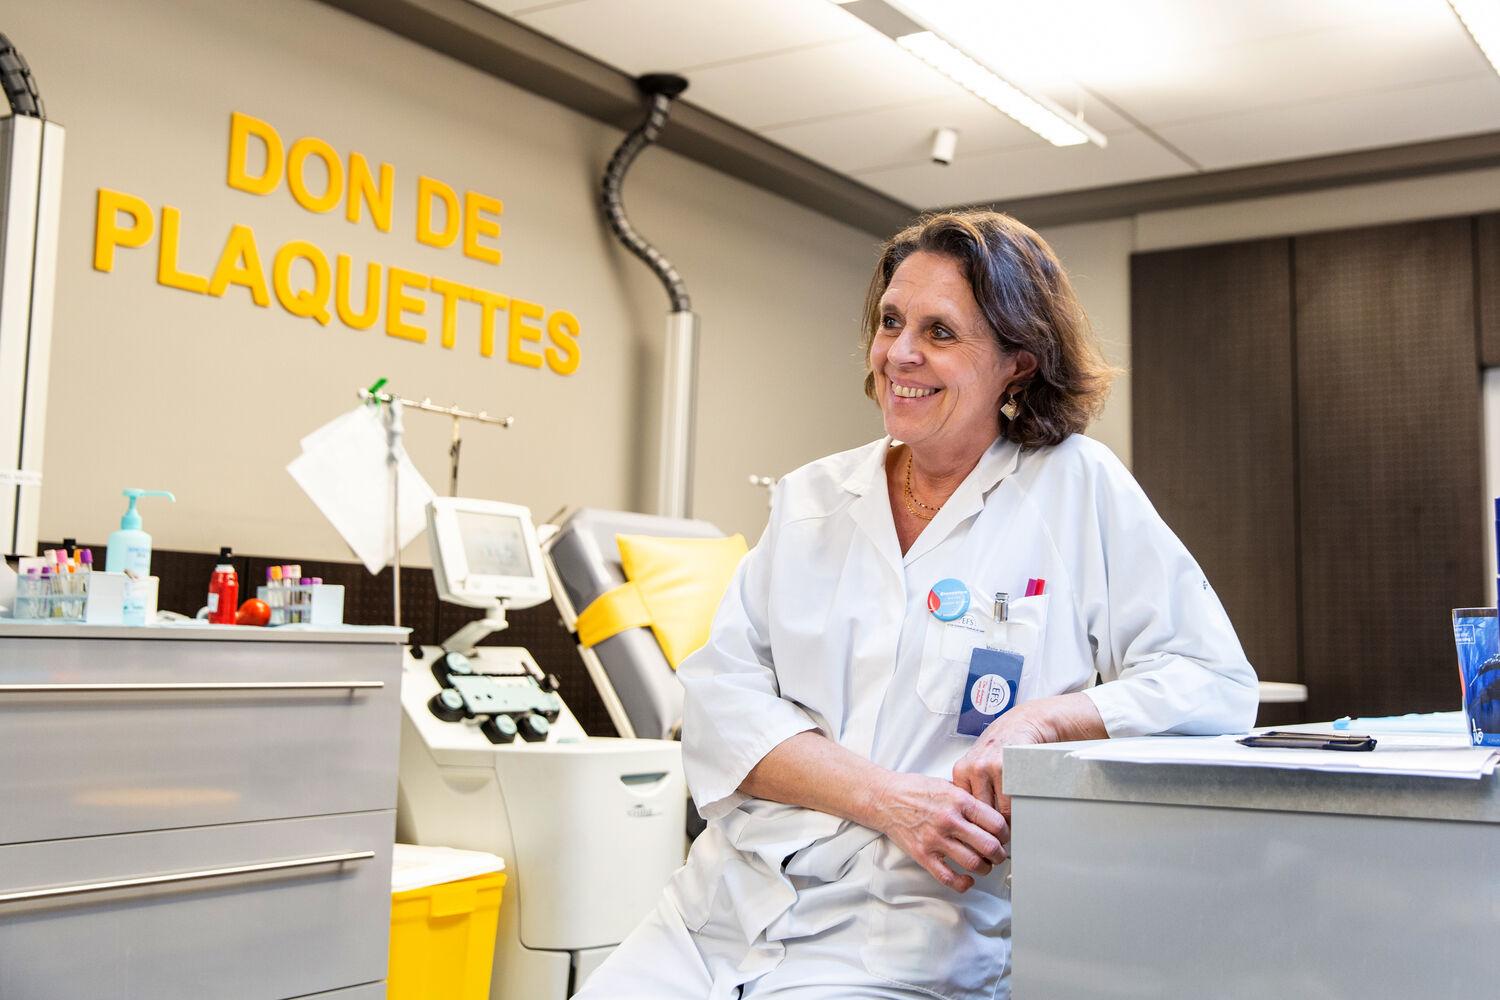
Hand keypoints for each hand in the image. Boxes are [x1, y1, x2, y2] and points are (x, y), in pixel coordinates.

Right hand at [867, 771, 1007, 892]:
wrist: (884, 798)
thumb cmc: (915, 790)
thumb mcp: (946, 785)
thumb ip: (968, 801)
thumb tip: (991, 816)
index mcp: (958, 800)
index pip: (995, 823)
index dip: (1006, 834)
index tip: (1004, 837)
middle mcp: (949, 820)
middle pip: (988, 846)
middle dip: (999, 854)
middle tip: (998, 854)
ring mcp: (935, 839)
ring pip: (973, 863)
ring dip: (985, 868)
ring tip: (984, 866)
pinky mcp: (923, 855)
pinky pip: (948, 877)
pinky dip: (963, 883)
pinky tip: (967, 880)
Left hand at [951, 711, 1048, 821]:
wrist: (1022, 723)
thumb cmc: (1001, 746)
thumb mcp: (978, 763)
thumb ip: (972, 786)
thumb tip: (969, 820)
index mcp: (961, 770)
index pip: (964, 808)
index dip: (976, 823)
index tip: (983, 831)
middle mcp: (973, 768)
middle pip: (980, 813)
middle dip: (991, 826)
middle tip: (999, 835)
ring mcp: (990, 768)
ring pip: (998, 812)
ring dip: (1006, 822)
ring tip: (1010, 825)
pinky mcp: (1009, 769)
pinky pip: (1013, 803)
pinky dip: (1017, 810)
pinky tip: (1019, 808)